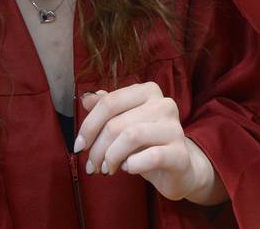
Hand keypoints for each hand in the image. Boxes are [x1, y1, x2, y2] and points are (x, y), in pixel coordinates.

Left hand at [75, 83, 222, 203]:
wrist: (181, 169)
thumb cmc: (147, 143)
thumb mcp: (124, 123)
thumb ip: (107, 108)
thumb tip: (86, 99)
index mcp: (147, 91)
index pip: (109, 102)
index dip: (89, 125)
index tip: (79, 145)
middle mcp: (163, 104)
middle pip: (116, 123)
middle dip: (97, 147)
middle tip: (92, 165)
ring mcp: (174, 127)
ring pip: (131, 136)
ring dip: (111, 157)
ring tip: (107, 169)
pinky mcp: (181, 153)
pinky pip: (151, 156)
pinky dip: (132, 165)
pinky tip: (128, 168)